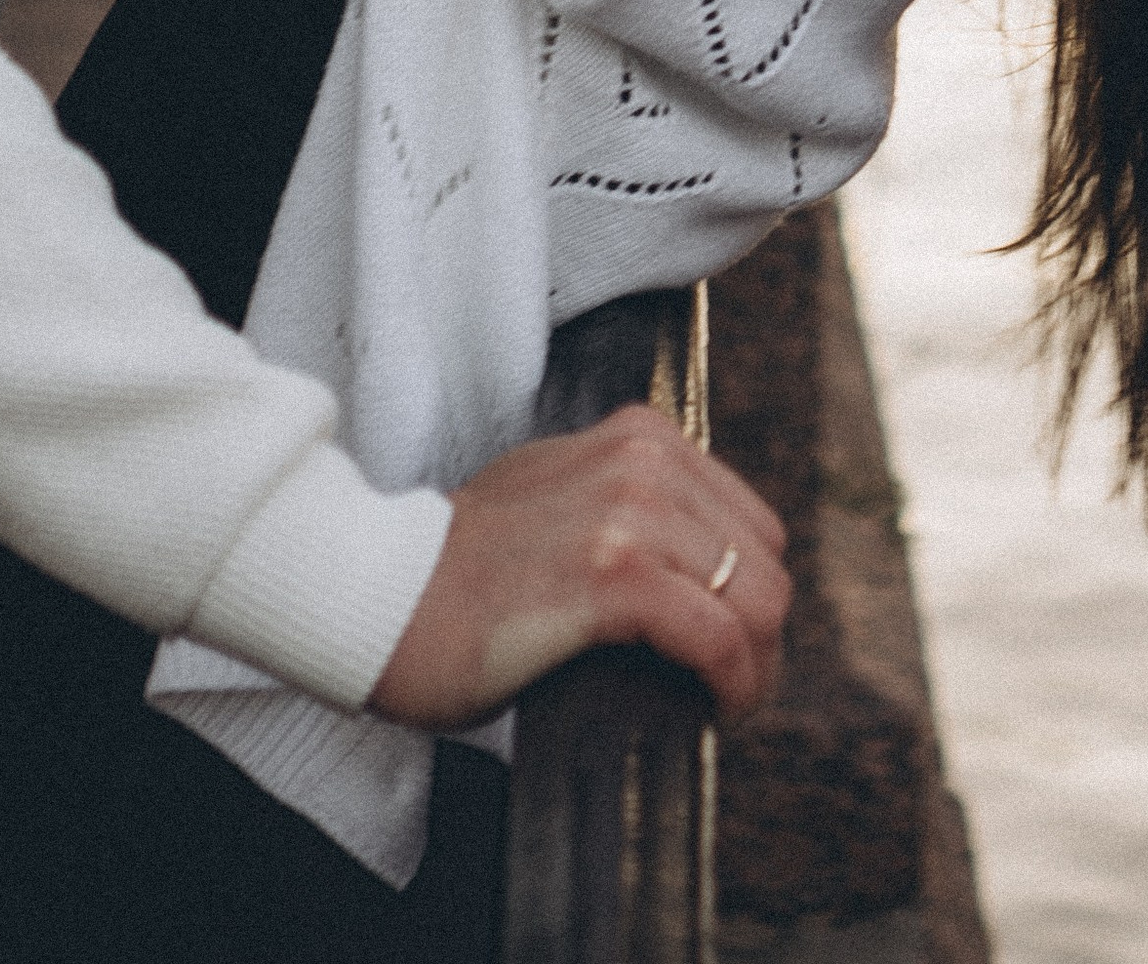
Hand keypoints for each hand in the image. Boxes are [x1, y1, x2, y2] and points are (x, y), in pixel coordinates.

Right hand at [369, 406, 788, 728]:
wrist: (382, 595)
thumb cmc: (462, 571)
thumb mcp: (561, 500)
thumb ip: (631, 511)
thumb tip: (699, 571)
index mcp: (637, 437)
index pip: (749, 522)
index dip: (748, 595)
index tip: (726, 648)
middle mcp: (641, 460)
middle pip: (765, 562)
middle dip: (761, 637)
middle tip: (727, 692)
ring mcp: (629, 513)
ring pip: (758, 601)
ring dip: (753, 669)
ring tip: (721, 707)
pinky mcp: (613, 576)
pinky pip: (720, 636)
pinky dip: (731, 683)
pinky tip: (711, 710)